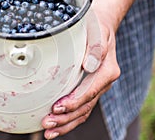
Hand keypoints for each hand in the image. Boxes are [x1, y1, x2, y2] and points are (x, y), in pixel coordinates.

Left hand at [41, 9, 120, 138]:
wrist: (101, 26)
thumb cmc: (96, 27)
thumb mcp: (97, 31)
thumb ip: (95, 48)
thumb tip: (88, 66)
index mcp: (107, 70)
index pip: (90, 91)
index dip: (73, 101)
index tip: (57, 108)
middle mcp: (103, 82)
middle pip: (85, 106)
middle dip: (66, 118)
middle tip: (47, 124)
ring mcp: (97, 87)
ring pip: (83, 111)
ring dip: (66, 123)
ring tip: (48, 131)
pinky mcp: (89, 89)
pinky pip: (81, 108)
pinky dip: (69, 119)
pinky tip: (56, 125)